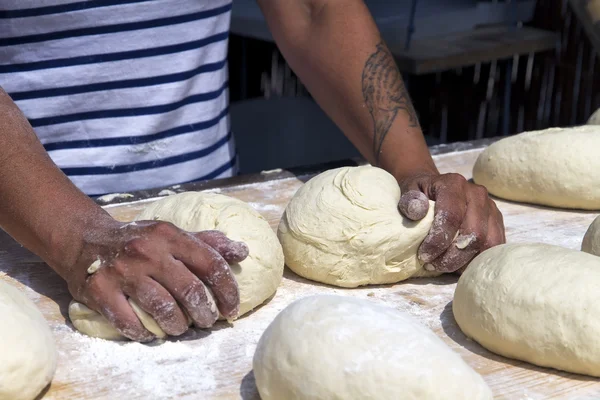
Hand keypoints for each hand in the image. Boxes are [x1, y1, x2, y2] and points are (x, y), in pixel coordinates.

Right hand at [62, 217, 247, 341]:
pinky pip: (129, 322)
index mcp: (170, 235)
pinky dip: (144, 333)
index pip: (210, 263)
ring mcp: (123, 272)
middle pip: (189, 290)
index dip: (227, 290)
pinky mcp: (100, 291)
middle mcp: (148, 252)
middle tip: (207, 322)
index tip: (231, 309)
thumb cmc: (139, 240)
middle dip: (205, 313)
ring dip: (178, 325)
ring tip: (182, 328)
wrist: (86, 239)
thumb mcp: (172, 233)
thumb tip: (242, 251)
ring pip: (163, 308)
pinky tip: (151, 334)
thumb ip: (206, 242)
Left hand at [397, 173, 504, 272]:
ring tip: (444, 266)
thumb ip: (409, 201)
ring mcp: (491, 208)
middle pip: (474, 234)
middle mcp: (477, 194)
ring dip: (466, 261)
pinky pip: (494, 247)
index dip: (438, 241)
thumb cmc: (420, 193)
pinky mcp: (497, 222)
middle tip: (433, 265)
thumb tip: (416, 210)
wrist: (435, 188)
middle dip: (453, 257)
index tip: (424, 256)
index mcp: (454, 184)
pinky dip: (477, 260)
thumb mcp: (408, 191)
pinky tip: (458, 265)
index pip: (452, 216)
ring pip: (488, 243)